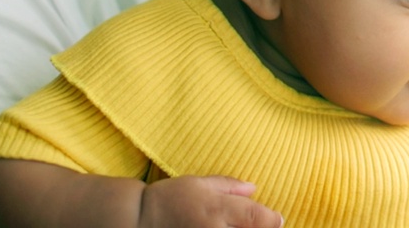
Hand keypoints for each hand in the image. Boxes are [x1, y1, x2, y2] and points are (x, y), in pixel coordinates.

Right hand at [137, 175, 283, 227]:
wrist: (132, 222)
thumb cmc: (166, 199)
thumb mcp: (197, 183)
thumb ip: (228, 186)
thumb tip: (253, 188)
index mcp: (221, 208)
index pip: (264, 219)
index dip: (274, 220)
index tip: (276, 220)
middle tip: (254, 225)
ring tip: (230, 226)